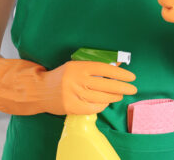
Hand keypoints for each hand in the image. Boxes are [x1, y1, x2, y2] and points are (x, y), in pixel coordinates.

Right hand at [0, 58, 136, 115]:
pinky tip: (106, 101)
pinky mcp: (72, 106)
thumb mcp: (75, 66)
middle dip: (123, 87)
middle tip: (133, 88)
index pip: (104, 69)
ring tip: (121, 95)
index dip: (120, 73)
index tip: (131, 76)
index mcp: (78, 66)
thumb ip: (92, 67)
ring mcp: (74, 94)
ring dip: (114, 96)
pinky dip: (102, 104)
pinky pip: (94, 107)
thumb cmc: (61, 76)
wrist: (40, 90)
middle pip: (106, 84)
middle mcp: (76, 80)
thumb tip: (115, 67)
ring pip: (102, 97)